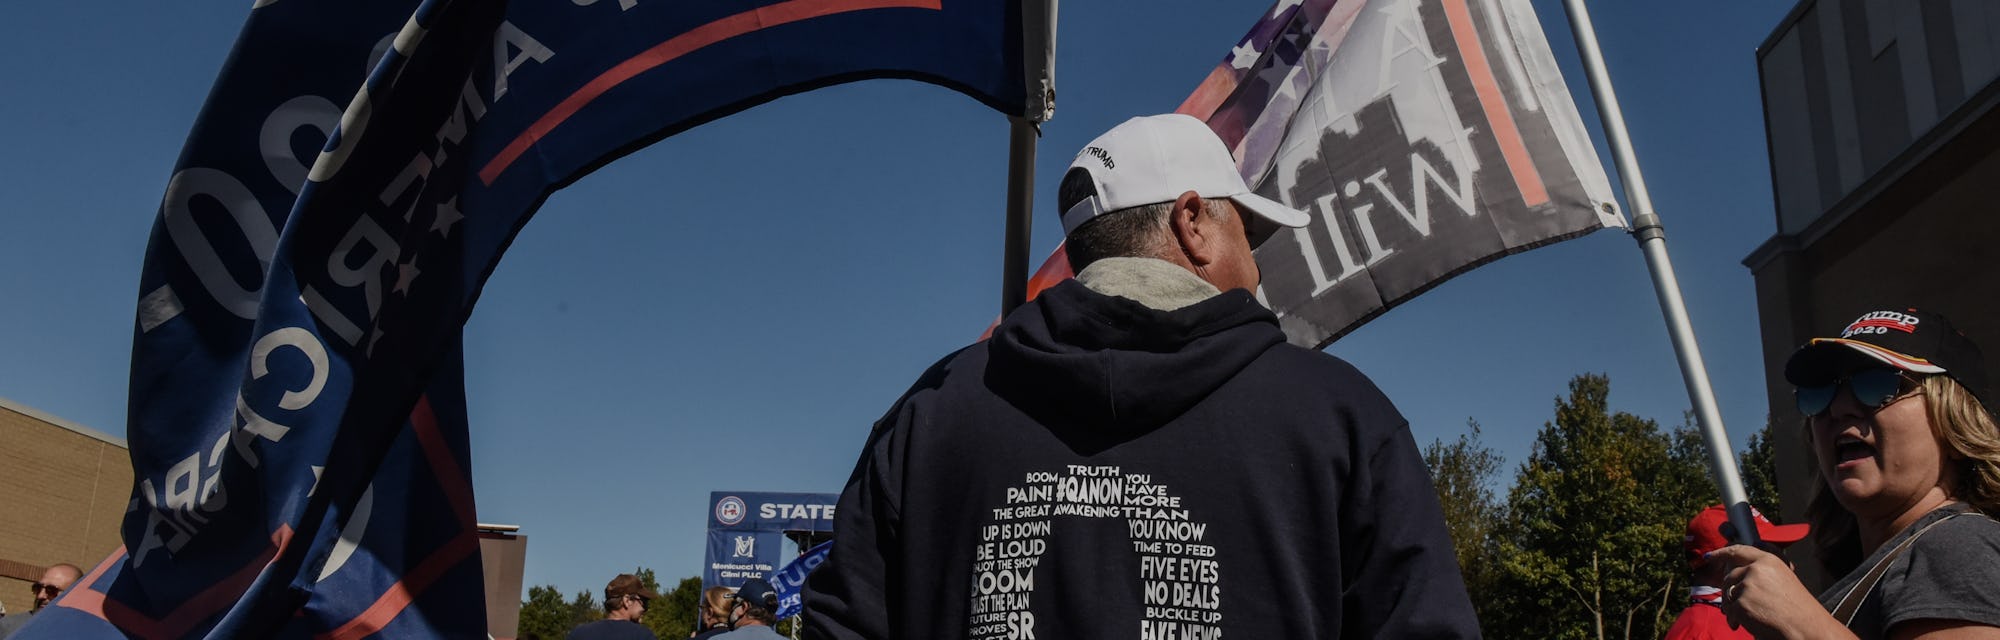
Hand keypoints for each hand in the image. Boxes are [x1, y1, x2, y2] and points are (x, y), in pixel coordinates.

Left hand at [1707, 545, 1852, 639]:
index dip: (1721, 553)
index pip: (1738, 551)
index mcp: (1768, 561)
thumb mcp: (1782, 580)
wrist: (1807, 628)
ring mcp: (1747, 585)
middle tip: (1739, 606)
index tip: (1709, 556)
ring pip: (1728, 595)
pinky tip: (1750, 624)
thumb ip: (1761, 573)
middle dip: (1730, 592)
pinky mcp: (1741, 603)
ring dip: (1733, 608)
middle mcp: (1756, 569)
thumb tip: (1736, 576)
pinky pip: (1730, 611)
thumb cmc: (1798, 609)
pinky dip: (1736, 620)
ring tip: (1749, 618)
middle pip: (1729, 577)